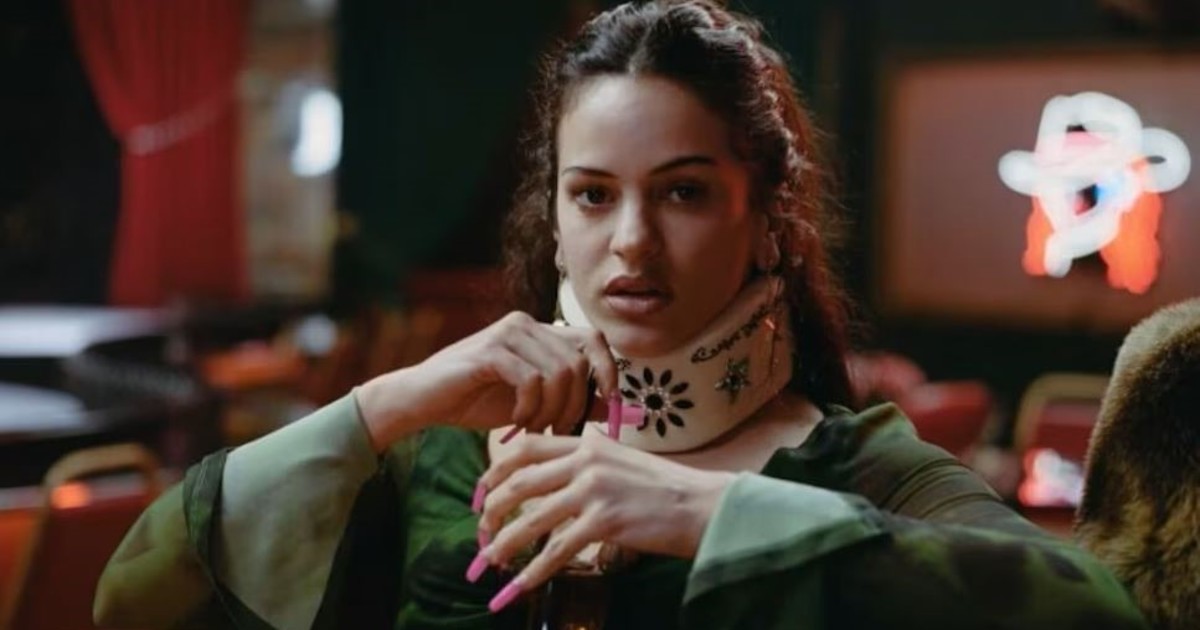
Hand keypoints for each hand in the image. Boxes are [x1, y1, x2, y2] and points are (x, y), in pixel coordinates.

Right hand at [356, 312, 618, 449]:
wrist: (423, 401)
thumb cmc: (475, 400)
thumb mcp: (533, 403)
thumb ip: (571, 400)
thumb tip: (615, 407)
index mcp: (539, 331)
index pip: (593, 339)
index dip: (608, 370)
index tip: (610, 404)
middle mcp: (526, 323)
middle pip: (579, 361)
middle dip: (576, 403)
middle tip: (558, 428)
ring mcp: (507, 333)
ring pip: (560, 372)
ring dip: (552, 409)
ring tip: (534, 426)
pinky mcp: (491, 350)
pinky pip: (532, 380)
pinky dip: (530, 407)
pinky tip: (517, 420)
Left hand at [468, 429, 735, 611]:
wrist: (703, 505)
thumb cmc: (665, 489)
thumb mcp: (622, 461)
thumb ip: (588, 463)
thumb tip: (553, 482)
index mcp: (588, 443)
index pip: (527, 448)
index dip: (496, 471)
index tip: (481, 495)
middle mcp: (587, 460)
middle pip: (520, 482)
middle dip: (493, 511)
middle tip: (481, 535)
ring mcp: (595, 489)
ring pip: (532, 518)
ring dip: (505, 544)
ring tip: (490, 563)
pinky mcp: (606, 520)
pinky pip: (558, 549)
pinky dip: (534, 570)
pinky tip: (520, 585)